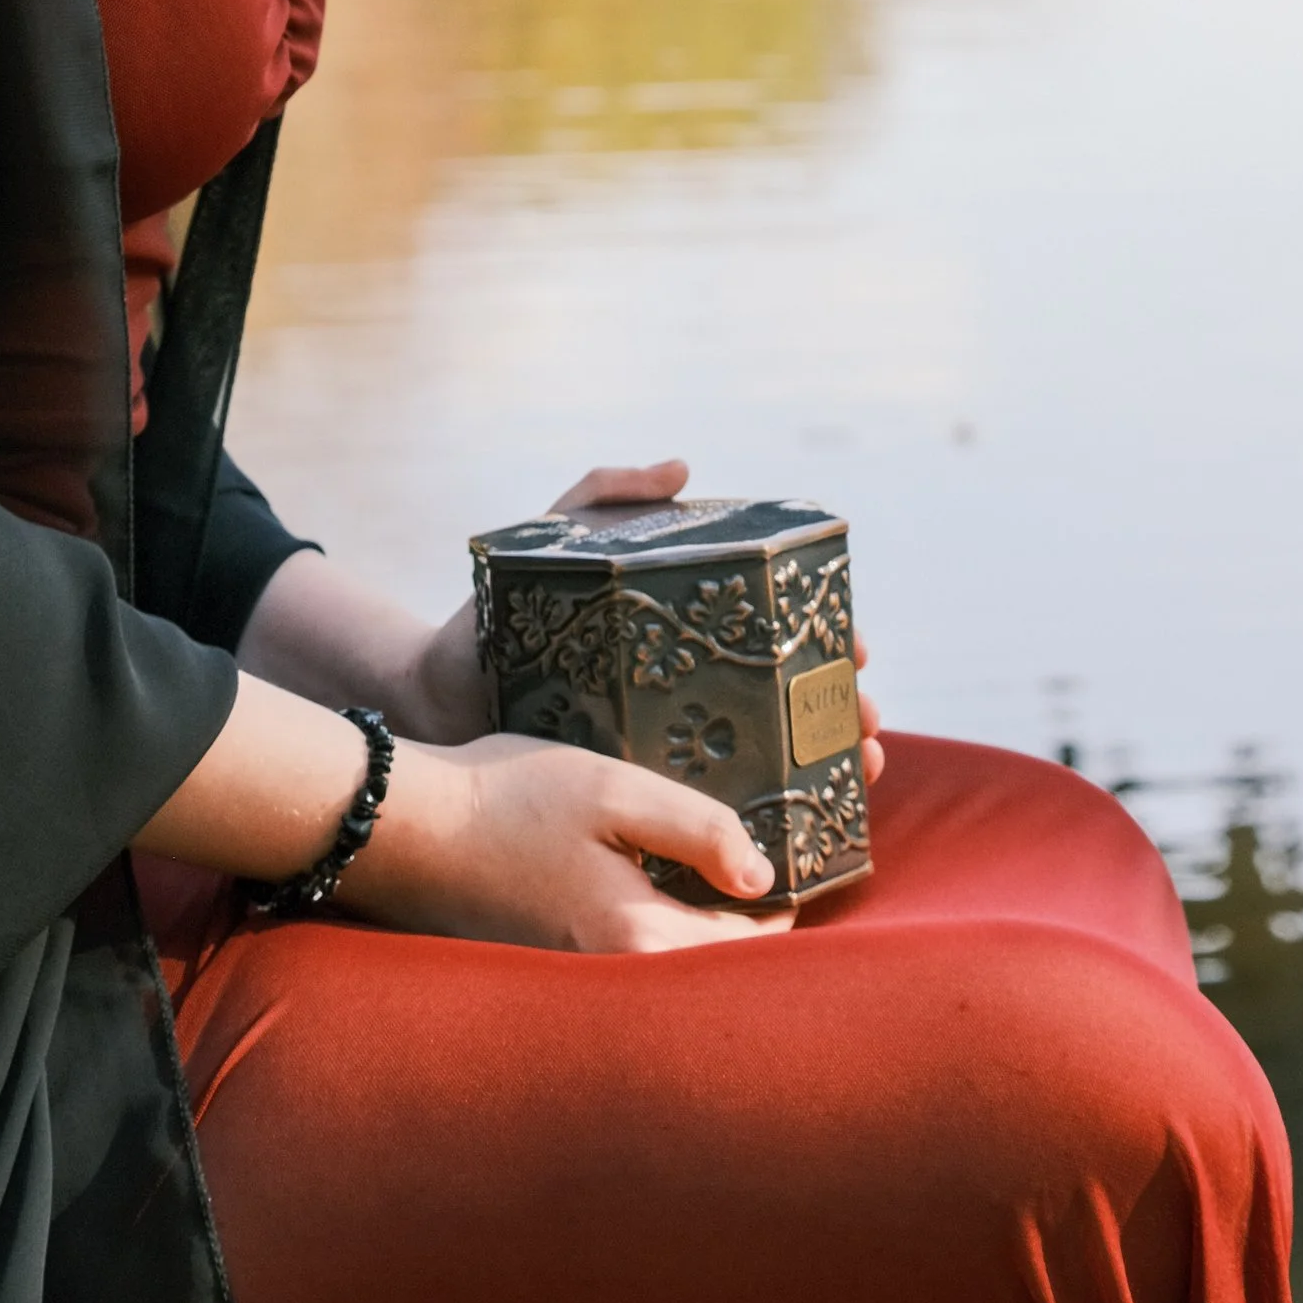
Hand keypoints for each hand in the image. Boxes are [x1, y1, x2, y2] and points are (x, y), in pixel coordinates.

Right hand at [356, 729, 793, 953]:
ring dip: (703, 926)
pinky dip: (654, 926)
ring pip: (670, 962)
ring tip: (725, 871)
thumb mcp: (613, 789)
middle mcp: (614, 977)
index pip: (748, 944)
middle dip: (749, 922)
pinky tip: (653, 879)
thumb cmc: (504, 800)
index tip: (808, 858)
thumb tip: (761, 874)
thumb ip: (696, 828)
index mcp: (641, 939)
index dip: (786, 903)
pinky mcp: (550, 962)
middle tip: (773, 867)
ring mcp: (578, 976)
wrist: (402, 830)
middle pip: (712, 965)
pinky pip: (626, 954)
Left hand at [409, 456, 884, 786]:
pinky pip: (709, 811)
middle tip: (867, 722)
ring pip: (766, 759)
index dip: (827, 639)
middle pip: (786, 701)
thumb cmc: (498, 611)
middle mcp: (686, 690)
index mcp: (681, 633)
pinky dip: (760, 820)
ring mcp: (667, 745)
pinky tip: (797, 835)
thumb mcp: (557, 540)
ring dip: (825, 765)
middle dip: (841, 709)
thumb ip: (607, 494)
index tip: (857, 647)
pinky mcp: (638, 794)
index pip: (775, 635)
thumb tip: (684, 467)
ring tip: (859, 773)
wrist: (434, 689)